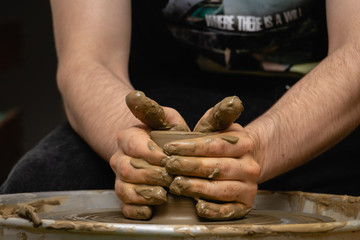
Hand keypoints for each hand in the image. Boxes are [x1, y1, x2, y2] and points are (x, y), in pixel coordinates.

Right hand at [110, 91, 188, 219]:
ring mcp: (120, 178)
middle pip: (128, 169)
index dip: (151, 153)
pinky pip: (124, 206)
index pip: (134, 145)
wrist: (154, 151)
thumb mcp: (166, 119)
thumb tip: (134, 96)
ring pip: (124, 189)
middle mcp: (119, 158)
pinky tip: (150, 211)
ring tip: (163, 195)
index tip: (169, 158)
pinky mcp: (125, 195)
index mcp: (128, 137)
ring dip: (144, 194)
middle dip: (151, 175)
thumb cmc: (164, 134)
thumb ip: (155, 111)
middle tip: (171, 179)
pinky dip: (136, 211)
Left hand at [163, 96, 259, 219]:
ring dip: (197, 188)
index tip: (169, 147)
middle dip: (189, 167)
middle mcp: (250, 166)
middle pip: (217, 168)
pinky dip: (213, 211)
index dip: (191, 147)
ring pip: (222, 190)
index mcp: (245, 144)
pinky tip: (197, 206)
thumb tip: (234, 100)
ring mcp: (250, 188)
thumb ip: (219, 114)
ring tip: (176, 185)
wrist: (244, 162)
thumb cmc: (222, 143)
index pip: (216, 145)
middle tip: (168, 166)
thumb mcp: (219, 126)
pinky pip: (230, 211)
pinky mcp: (245, 206)